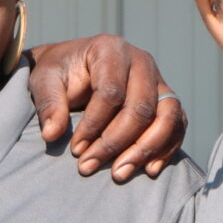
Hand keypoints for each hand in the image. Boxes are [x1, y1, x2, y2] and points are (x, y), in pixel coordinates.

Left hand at [26, 34, 186, 180]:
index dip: (94, 124)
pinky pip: (177, 125)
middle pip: (141, 107)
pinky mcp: (166, 100)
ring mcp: (158, 81)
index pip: (111, 91)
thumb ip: (49, 104)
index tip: (76, 149)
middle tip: (89, 166)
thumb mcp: (44, 80)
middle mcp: (141, 62)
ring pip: (167, 117)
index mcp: (111, 49)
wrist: (73, 68)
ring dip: (145, 149)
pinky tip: (149, 170)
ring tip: (119, 174)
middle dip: (116, 142)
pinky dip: (166, 148)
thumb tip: (52, 135)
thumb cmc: (59, 72)